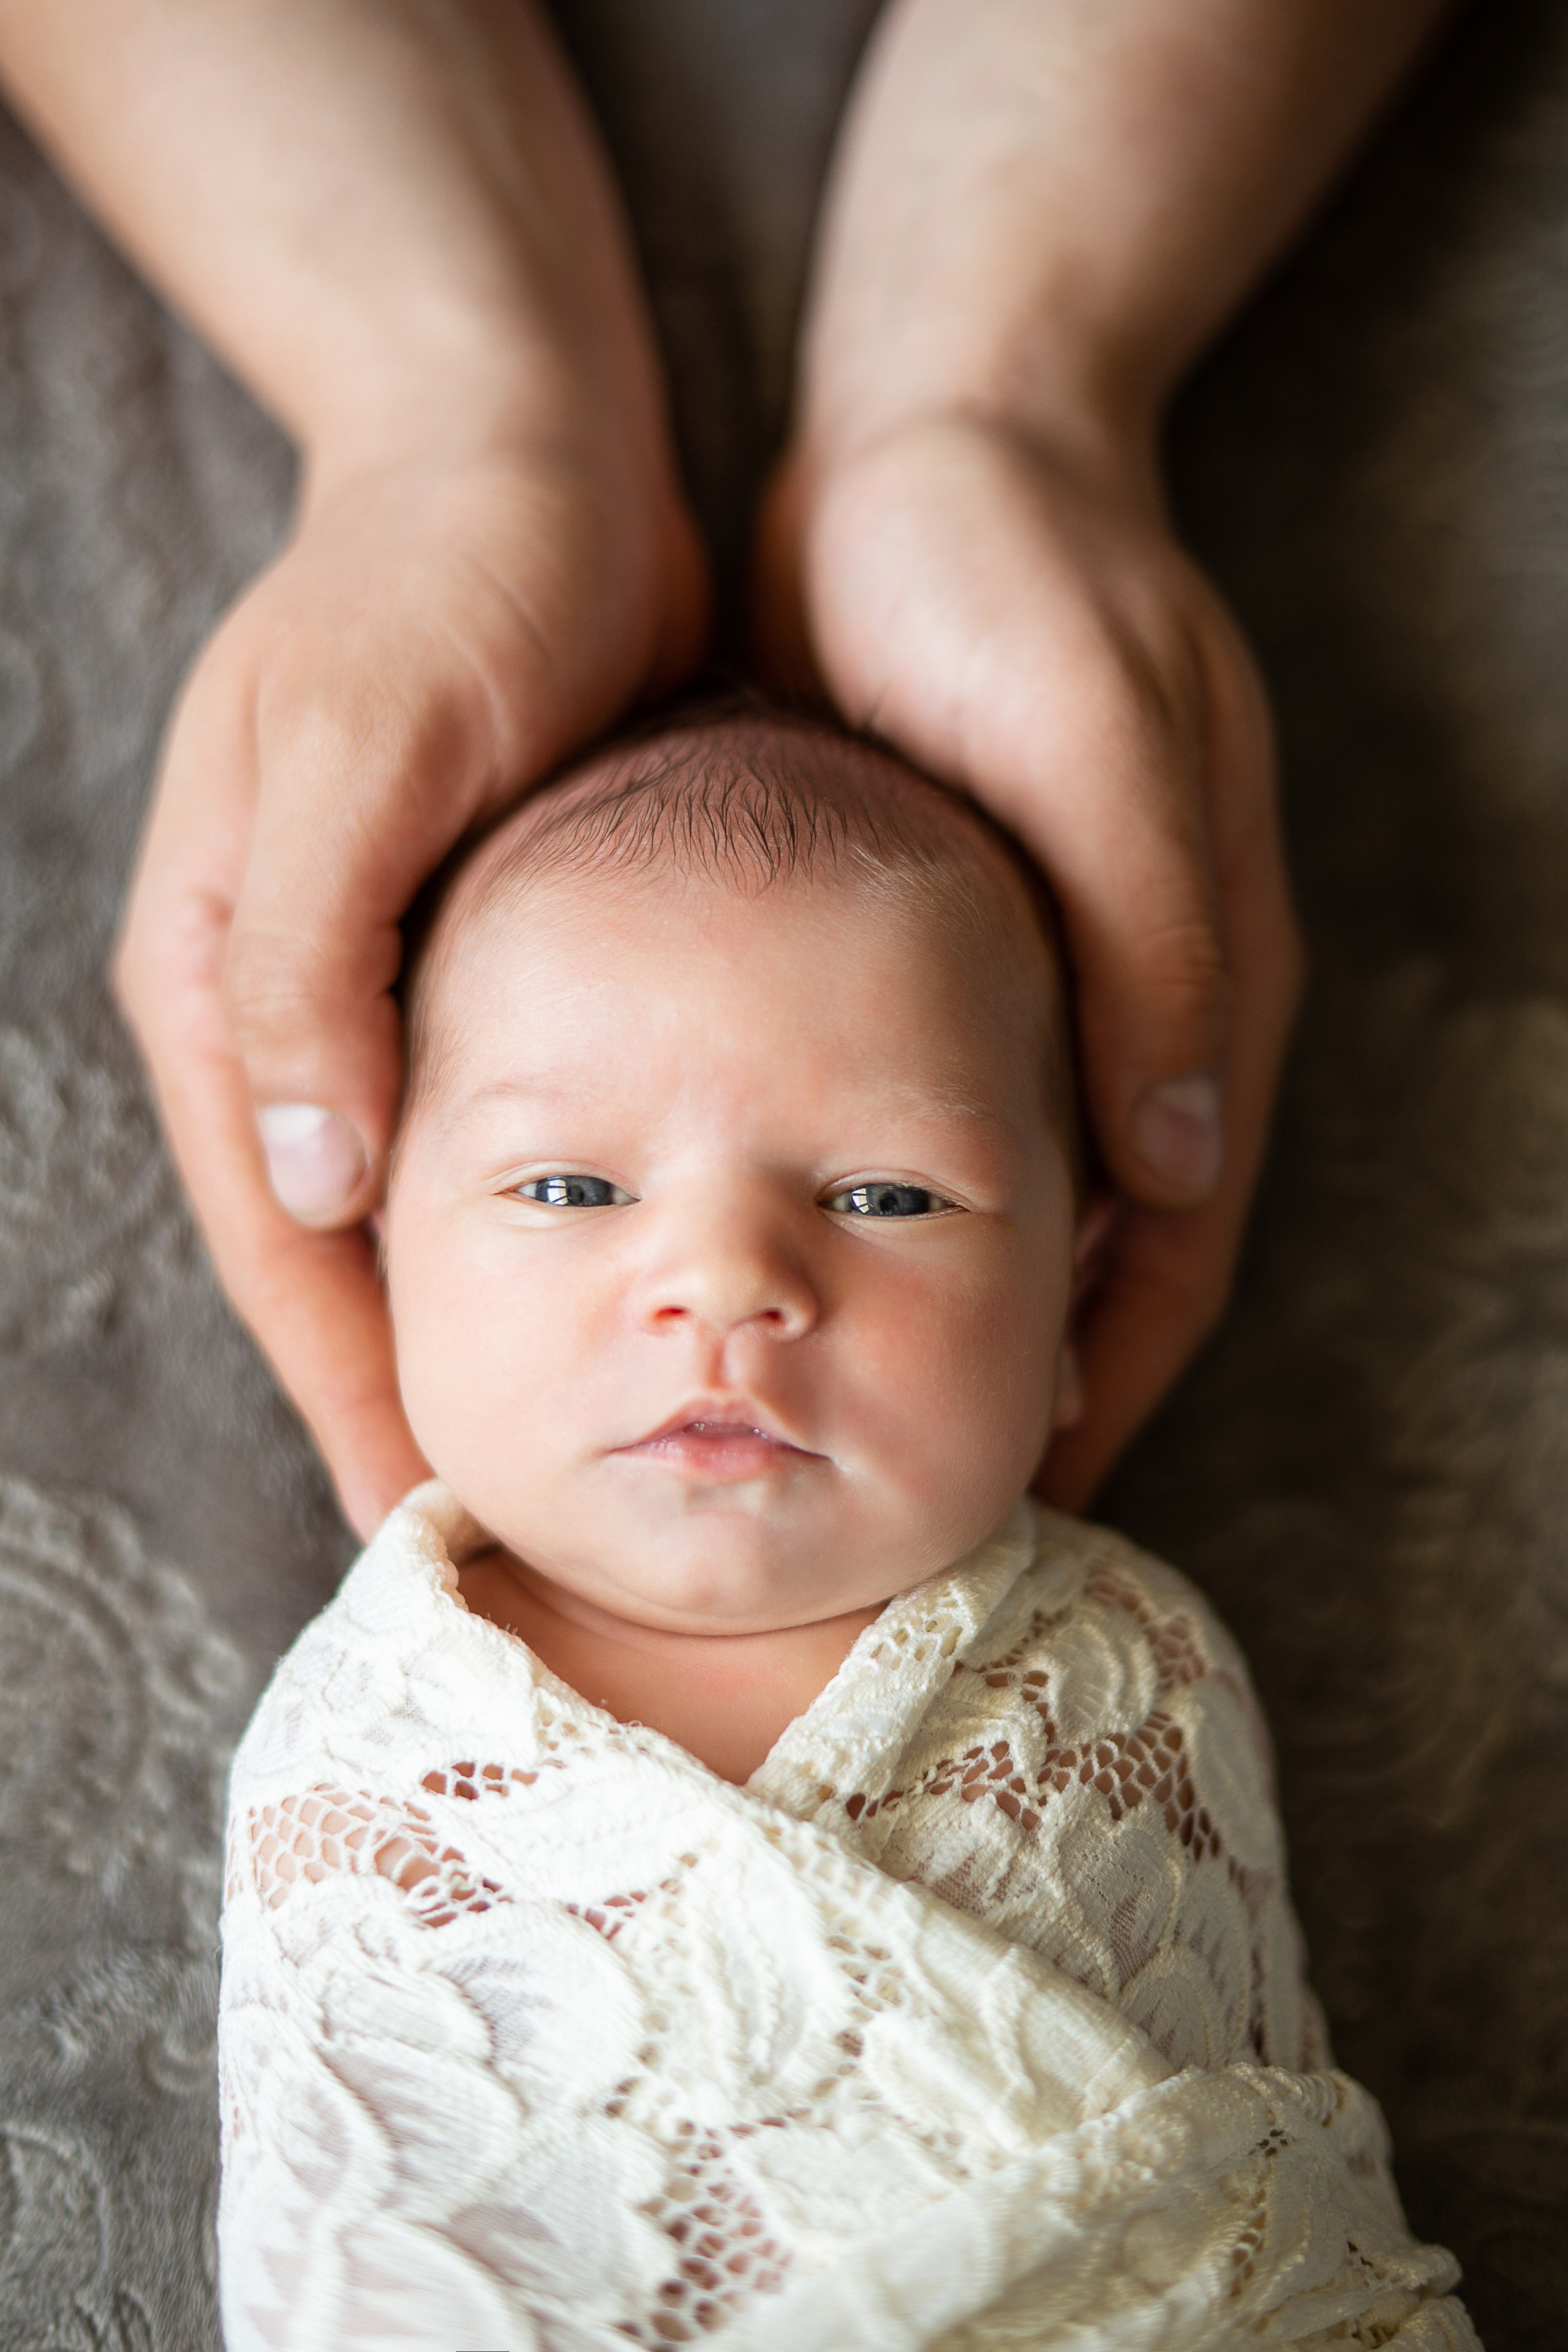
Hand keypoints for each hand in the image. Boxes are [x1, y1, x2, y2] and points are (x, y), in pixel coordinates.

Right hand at [116, 427, 706, 1534]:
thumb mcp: (367, 753)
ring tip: (584, 1453)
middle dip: (422, 1395)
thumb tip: (306, 1176)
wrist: (532, 449)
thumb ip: (312, 963)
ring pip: (436, 1211)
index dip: (356, 1391)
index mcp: (228, 979)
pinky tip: (632, 1293)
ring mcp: (392, 985)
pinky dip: (565, 1222)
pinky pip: (518, 1130)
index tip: (430, 1528)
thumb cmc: (449, 583)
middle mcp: (298, 1006)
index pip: (285, 1243)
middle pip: (348, 1256)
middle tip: (519, 1542)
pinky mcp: (490, 954)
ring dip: (497, 1329)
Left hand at [756, 410, 1301, 1506]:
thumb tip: (1176, 1171)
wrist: (930, 429)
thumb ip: (1151, 953)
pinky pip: (928, 1098)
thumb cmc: (1012, 575)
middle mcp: (1129, 993)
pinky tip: (803, 1248)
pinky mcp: (943, 927)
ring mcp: (1039, 966)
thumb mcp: (1096, 749)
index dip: (1115, 1368)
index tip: (1032, 1489)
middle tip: (920, 1485)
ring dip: (955, 1296)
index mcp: (1196, 973)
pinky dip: (883, 1192)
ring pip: (1009, 1184)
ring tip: (856, 1403)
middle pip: (1100, 1238)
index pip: (1177, 1231)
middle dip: (1032, 1367)